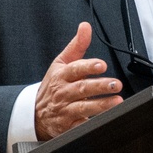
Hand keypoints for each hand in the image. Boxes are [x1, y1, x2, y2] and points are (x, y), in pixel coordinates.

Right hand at [34, 22, 122, 140]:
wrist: (35, 112)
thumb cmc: (54, 84)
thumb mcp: (61, 62)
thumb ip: (77, 45)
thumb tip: (85, 26)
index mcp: (62, 75)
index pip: (75, 69)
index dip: (88, 67)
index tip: (101, 65)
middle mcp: (63, 92)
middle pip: (82, 89)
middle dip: (100, 86)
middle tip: (116, 84)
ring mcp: (65, 110)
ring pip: (83, 108)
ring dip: (101, 105)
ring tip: (117, 101)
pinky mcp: (68, 126)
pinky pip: (80, 126)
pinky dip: (91, 123)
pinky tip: (105, 120)